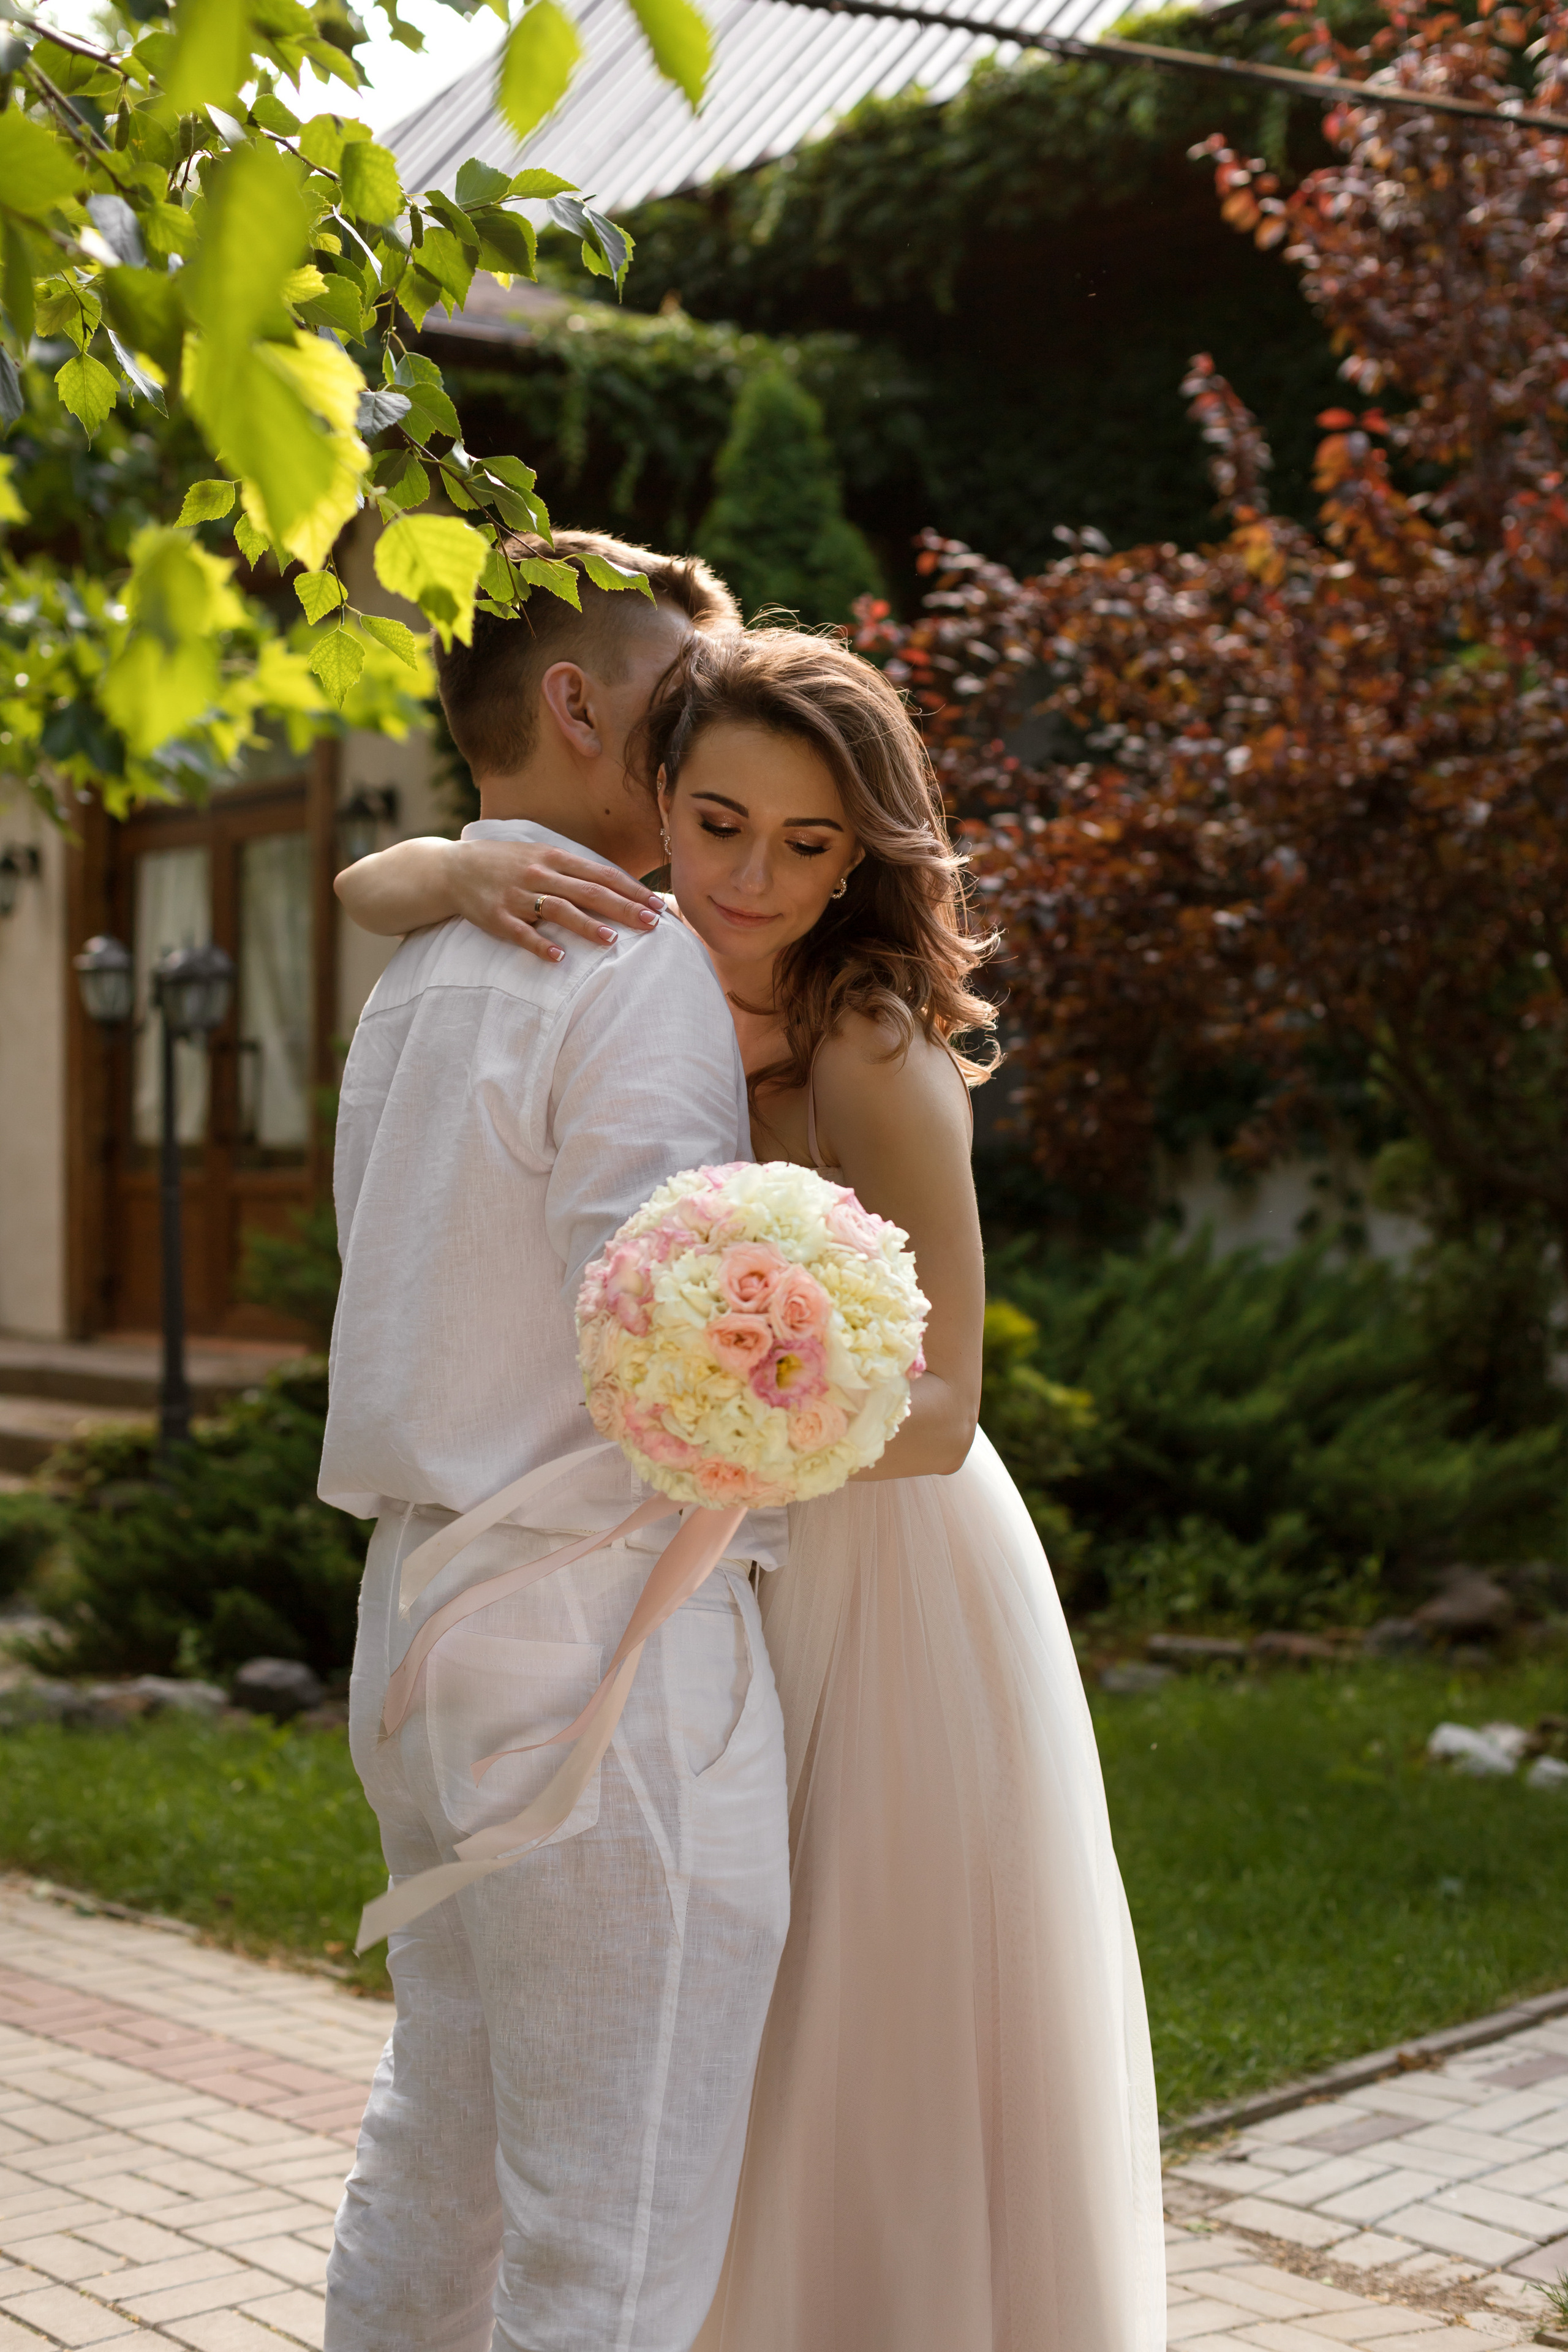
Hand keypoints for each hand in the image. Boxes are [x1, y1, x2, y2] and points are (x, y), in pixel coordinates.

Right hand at [446, 841, 663, 961]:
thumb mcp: (541, 856)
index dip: (631, 889)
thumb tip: (617, 888)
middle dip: (622, 907)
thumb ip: (574, 871)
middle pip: (587, 891)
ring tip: (612, 941)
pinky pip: (521, 933)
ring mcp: (517, 895)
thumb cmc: (508, 864)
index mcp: (554, 857)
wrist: (454, 868)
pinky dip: (540, 945)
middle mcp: (538, 873)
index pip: (601, 874)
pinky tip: (559, 958)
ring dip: (586, 925)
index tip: (658, 905)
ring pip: (557, 910)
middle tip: (651, 924)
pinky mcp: (497, 917)